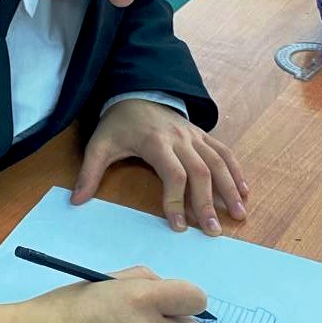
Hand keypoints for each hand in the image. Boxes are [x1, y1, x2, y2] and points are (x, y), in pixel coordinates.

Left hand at [72, 99, 247, 234]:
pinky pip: (224, 152)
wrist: (136, 91)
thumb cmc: (119, 123)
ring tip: (239, 214)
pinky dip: (236, 171)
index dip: (177, 201)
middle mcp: (180, 138)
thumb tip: (76, 201)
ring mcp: (194, 136)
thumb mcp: (99, 145)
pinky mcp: (202, 135)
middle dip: (208, 202)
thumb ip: (89, 172)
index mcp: (156, 142)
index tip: (179, 227)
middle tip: (213, 230)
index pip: (173, 174)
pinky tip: (244, 191)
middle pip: (200, 172)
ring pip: (218, 162)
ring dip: (230, 189)